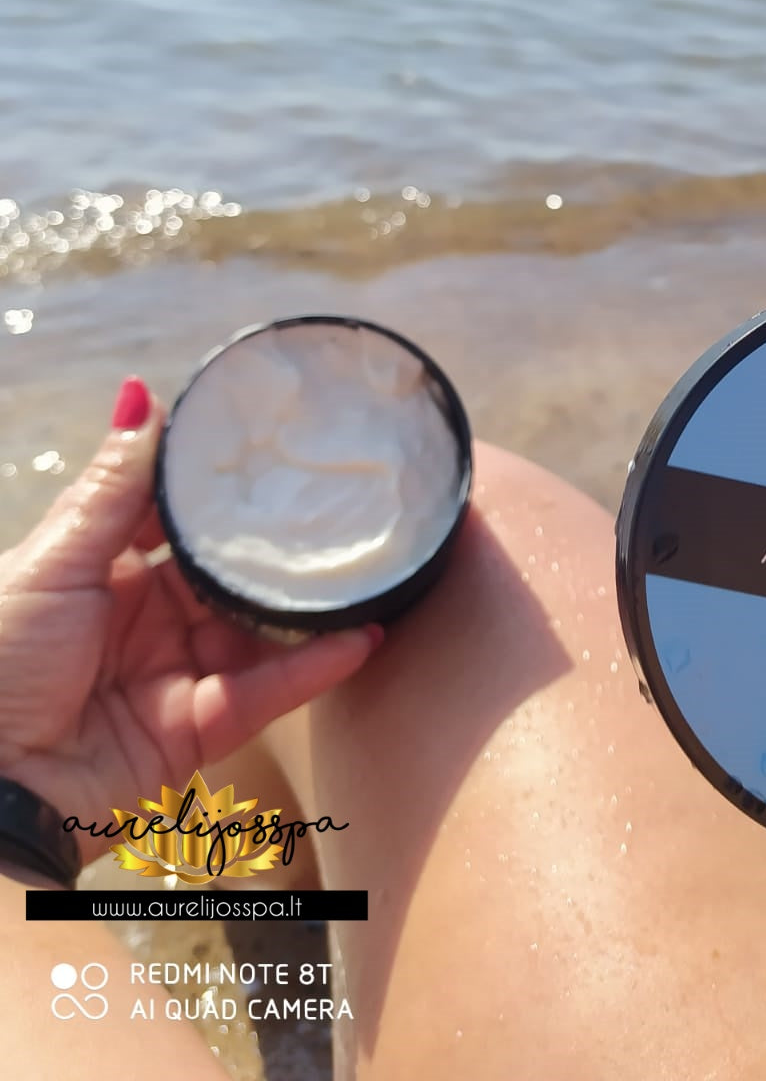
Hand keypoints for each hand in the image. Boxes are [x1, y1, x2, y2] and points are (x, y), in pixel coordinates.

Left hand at [0, 378, 380, 865]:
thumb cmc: (0, 659)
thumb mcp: (56, 561)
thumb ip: (115, 487)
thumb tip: (139, 390)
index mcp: (104, 574)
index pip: (175, 522)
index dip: (220, 492)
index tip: (275, 449)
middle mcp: (145, 622)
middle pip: (226, 576)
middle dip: (277, 547)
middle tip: (343, 503)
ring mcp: (175, 677)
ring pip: (256, 631)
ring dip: (308, 606)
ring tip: (370, 565)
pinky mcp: (198, 733)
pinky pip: (265, 694)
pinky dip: (313, 667)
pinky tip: (361, 634)